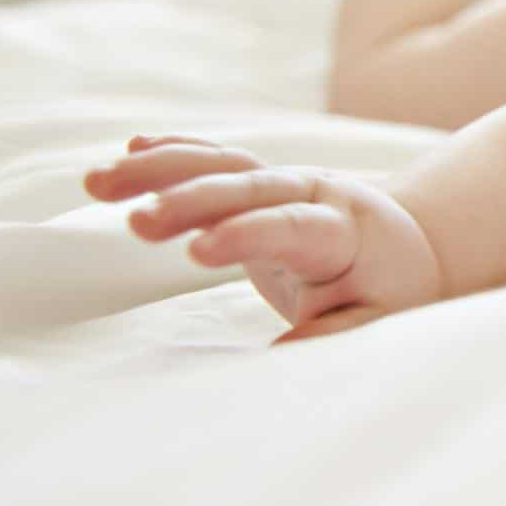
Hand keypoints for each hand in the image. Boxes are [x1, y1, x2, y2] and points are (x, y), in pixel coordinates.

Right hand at [84, 135, 443, 343]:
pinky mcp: (257, 185)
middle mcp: (309, 193)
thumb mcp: (383, 317)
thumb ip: (339, 332)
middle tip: (136, 222)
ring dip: (160, 170)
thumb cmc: (391, 287)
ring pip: (221, 166)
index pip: (291, 226)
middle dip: (190, 201)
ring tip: (97, 183)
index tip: (196, 251)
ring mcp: (281, 183)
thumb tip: (284, 356)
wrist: (408, 242)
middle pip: (247, 189)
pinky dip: (174, 153)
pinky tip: (130, 149)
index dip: (246, 234)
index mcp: (341, 230)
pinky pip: (214, 161)